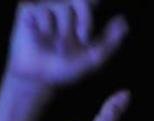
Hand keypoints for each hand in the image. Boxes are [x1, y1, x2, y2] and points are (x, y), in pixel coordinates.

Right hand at [5, 0, 126, 88]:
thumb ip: (110, 41)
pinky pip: (42, 11)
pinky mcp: (28, 11)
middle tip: (82, 38)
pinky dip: (46, 28)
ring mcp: (46, 8)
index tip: (95, 16)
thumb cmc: (64, 68)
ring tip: (58, 47)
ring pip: (61, 8)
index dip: (93, 3)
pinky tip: (41, 38)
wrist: (39, 79)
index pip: (92, 0)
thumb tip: (124, 21)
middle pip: (81, 0)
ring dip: (63, 31)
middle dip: (84, 19)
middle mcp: (64, 8)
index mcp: (80, 16)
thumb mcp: (93, 58)